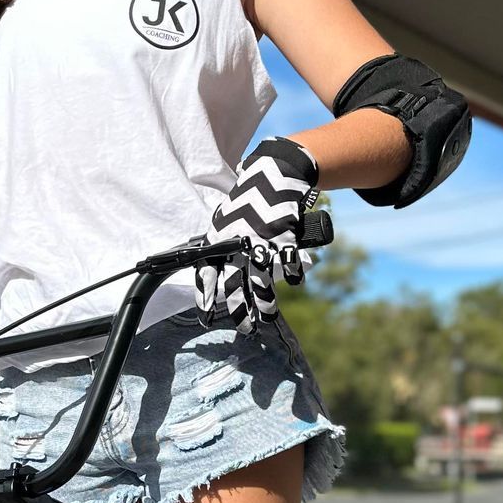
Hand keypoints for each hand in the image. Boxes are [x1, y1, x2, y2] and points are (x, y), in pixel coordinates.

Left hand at [195, 136, 318, 330]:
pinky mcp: (283, 237)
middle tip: (246, 329)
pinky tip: (296, 281)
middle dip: (240, 311)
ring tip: (267, 317)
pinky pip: (288, 263)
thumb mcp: (224, 221)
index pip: (207, 274)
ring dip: (265, 303)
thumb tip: (213, 271)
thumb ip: (220, 246)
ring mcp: (260, 243)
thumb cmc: (246, 201)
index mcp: (219, 241)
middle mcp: (237, 245)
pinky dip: (294, 274)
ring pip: (262, 281)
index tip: (206, 318)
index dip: (206, 297)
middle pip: (235, 285)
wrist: (272, 173)